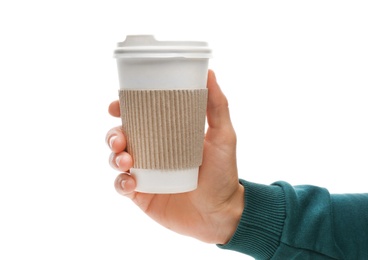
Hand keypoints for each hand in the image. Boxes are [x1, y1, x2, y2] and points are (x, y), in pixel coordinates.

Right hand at [106, 70, 243, 243]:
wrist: (222, 213)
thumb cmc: (223, 173)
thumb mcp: (223, 136)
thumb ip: (217, 105)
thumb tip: (210, 72)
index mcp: (166, 136)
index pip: (139, 118)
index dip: (123, 109)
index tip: (116, 105)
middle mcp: (152, 152)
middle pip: (122, 137)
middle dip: (113, 134)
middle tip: (119, 139)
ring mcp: (146, 174)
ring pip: (117, 159)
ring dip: (114, 157)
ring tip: (126, 160)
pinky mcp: (142, 195)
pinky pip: (121, 186)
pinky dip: (120, 182)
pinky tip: (131, 182)